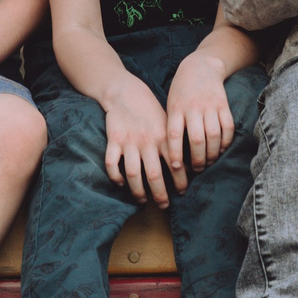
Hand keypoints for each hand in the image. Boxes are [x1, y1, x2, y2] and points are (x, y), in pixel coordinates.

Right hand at [102, 77, 174, 207]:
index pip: (175, 165)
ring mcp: (129, 142)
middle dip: (160, 194)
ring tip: (143, 199)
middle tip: (164, 205)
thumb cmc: (150, 110)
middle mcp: (147, 142)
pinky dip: (116, 176)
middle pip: (154, 175)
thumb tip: (186, 165)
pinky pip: (112, 163)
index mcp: (163, 137)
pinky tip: (121, 183)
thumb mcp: (167, 122)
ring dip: (138, 190)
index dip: (180, 181)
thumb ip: (174, 142)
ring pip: (133, 174)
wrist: (125, 92)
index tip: (182, 192)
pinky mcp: (113, 141)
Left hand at [164, 52, 235, 178]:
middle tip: (197, 170)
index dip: (175, 153)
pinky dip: (225, 142)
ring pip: (214, 135)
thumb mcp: (170, 105)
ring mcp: (210, 106)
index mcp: (176, 108)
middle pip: (197, 139)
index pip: (173, 134)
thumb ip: (172, 126)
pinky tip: (220, 150)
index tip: (176, 168)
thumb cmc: (181, 92)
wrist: (200, 67)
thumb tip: (172, 155)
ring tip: (209, 162)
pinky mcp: (224, 105)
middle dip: (198, 159)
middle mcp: (193, 108)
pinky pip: (227, 127)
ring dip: (212, 153)